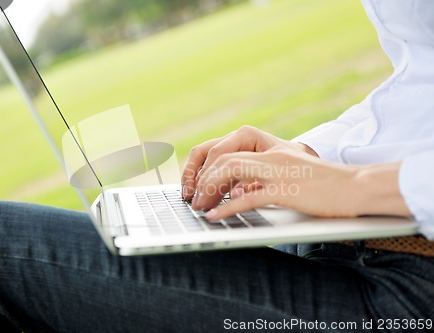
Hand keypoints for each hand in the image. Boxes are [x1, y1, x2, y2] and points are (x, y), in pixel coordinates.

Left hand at [191, 148, 410, 220]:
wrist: (358, 186)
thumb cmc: (325, 184)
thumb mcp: (290, 173)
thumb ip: (263, 177)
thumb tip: (236, 192)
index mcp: (271, 149)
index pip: (227, 149)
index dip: (206, 167)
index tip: (197, 186)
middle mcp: (272, 155)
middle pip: (223, 157)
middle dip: (202, 179)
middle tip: (193, 200)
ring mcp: (279, 170)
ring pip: (230, 170)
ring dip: (209, 189)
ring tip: (200, 208)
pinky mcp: (288, 190)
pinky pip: (249, 197)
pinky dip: (228, 207)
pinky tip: (215, 216)